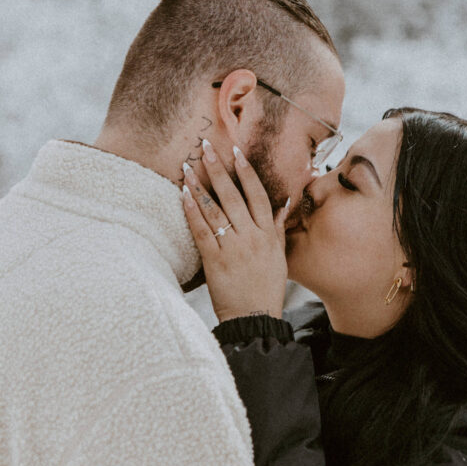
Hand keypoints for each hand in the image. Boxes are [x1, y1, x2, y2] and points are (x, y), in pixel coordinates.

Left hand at [182, 140, 289, 322]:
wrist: (254, 318)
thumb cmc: (266, 288)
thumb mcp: (279, 256)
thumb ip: (278, 227)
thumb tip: (284, 203)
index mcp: (268, 234)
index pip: (257, 194)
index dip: (246, 172)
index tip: (236, 152)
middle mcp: (252, 237)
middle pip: (234, 196)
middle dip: (219, 169)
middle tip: (206, 147)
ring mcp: (233, 248)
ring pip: (215, 210)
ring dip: (200, 186)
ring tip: (188, 166)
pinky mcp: (215, 261)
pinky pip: (202, 231)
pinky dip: (192, 212)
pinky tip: (183, 195)